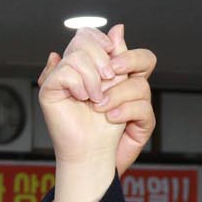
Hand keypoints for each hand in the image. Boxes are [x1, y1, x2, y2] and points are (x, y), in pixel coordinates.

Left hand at [40, 23, 157, 201]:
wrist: (80, 157)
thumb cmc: (70, 126)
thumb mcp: (56, 94)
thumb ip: (60, 71)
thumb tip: (55, 52)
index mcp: (106, 72)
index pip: (118, 45)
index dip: (108, 44)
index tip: (96, 52)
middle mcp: (125, 84)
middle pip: (145, 58)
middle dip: (126, 60)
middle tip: (107, 74)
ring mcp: (138, 102)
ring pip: (141, 84)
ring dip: (115, 94)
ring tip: (98, 107)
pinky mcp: (144, 122)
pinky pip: (143, 108)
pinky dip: (124, 110)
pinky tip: (110, 117)